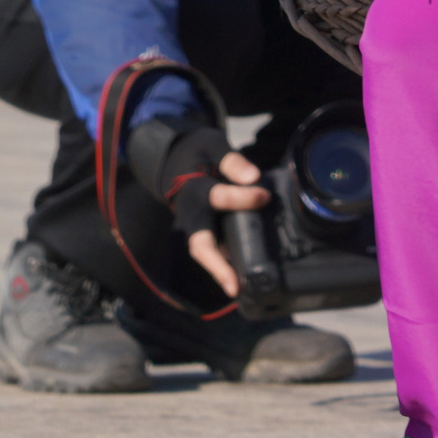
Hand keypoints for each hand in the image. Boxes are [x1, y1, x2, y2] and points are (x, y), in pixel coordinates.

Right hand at [183, 148, 270, 299]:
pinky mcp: (206, 233)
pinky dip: (227, 265)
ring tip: (241, 290)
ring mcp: (198, 228)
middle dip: (216, 266)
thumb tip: (253, 177)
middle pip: (201, 246)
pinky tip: (247, 279)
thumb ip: (231, 162)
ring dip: (222, 273)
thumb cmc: (197, 153)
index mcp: (194, 190)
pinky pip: (215, 251)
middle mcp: (193, 216)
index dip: (241, 198)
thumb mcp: (212, 147)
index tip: (263, 195)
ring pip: (206, 255)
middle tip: (234, 286)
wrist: (174, 162)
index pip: (217, 198)